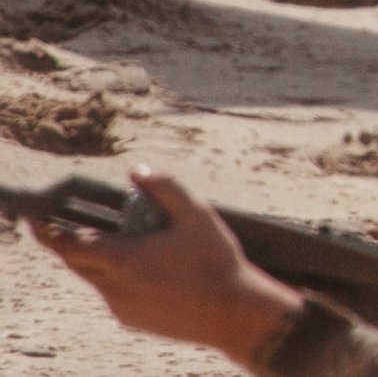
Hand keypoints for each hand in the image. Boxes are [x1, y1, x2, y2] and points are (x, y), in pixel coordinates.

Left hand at [30, 169, 304, 365]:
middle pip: (77, 262)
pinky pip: (113, 294)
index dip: (48, 232)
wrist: (231, 313)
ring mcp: (121, 307)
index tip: (34, 218)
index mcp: (124, 259)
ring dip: (101, 260)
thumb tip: (137, 170)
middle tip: (81, 224)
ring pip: (96, 278)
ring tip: (135, 244)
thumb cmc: (216, 260)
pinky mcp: (131, 319)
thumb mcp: (198, 215)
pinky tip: (152, 271)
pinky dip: (118, 278)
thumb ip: (165, 188)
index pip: (71, 245)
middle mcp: (114, 287)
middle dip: (73, 243)